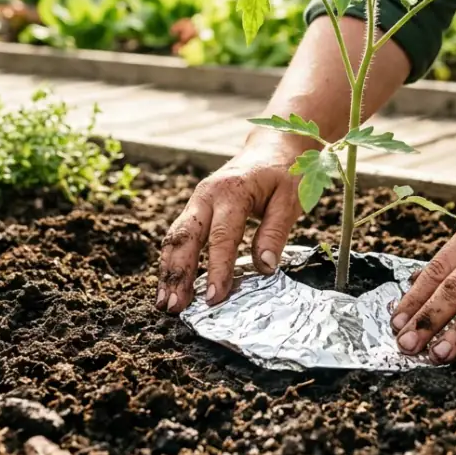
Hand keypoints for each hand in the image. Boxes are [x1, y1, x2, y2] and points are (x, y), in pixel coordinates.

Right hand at [155, 139, 305, 313]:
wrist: (273, 147)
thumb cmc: (284, 173)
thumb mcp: (290, 199)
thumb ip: (276, 232)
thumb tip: (265, 268)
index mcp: (232, 191)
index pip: (222, 237)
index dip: (217, 269)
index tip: (214, 298)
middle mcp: (206, 195)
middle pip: (185, 237)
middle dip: (177, 274)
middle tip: (173, 307)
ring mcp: (197, 201)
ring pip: (175, 238)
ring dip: (168, 271)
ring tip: (165, 303)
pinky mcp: (196, 209)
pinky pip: (179, 236)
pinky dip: (172, 261)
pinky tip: (170, 285)